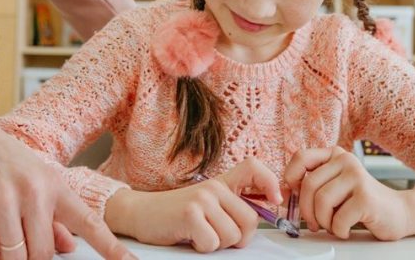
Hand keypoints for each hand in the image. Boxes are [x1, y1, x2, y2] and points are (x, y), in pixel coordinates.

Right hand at [0, 70, 132, 259]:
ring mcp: (2, 199)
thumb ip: (52, 215)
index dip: (111, 248)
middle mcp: (32, 190)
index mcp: (51, 183)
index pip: (88, 222)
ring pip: (14, 257)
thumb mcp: (30, 176)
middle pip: (43, 253)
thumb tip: (68, 247)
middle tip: (18, 248)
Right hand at [105, 157, 281, 250]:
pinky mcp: (190, 214)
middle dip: (238, 238)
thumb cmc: (176, 214)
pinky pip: (213, 243)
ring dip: (218, 244)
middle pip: (250, 220)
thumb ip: (232, 205)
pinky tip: (189, 237)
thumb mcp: (207, 204)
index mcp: (221, 183)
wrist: (139, 213)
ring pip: (233, 236)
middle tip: (217, 235)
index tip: (274, 201)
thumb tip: (268, 212)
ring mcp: (202, 199)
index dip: (271, 183)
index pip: (254, 167)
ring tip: (200, 234)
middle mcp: (214, 187)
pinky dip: (202, 248)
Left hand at [283, 147, 414, 240]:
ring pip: (321, 202)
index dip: (290, 178)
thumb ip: (312, 185)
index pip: (301, 157)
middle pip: (308, 185)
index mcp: (335, 155)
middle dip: (306, 210)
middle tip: (313, 223)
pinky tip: (346, 229)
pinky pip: (338, 218)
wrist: (398, 212)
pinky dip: (338, 230)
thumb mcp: (335, 186)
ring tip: (333, 226)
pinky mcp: (366, 197)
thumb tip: (281, 194)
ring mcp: (357, 177)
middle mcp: (346, 161)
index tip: (292, 195)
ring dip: (323, 222)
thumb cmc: (361, 202)